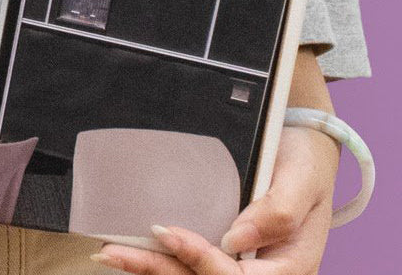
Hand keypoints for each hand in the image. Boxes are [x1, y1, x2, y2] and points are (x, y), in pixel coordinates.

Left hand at [91, 126, 339, 274]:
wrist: (306, 154)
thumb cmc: (307, 164)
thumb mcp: (302, 180)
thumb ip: (277, 211)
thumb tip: (235, 239)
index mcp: (289, 267)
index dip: (200, 260)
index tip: (166, 231)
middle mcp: (262, 273)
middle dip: (160, 270)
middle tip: (114, 253)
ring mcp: (240, 266)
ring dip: (151, 270)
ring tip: (110, 256)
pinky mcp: (222, 255)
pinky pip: (188, 266)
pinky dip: (159, 262)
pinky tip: (128, 255)